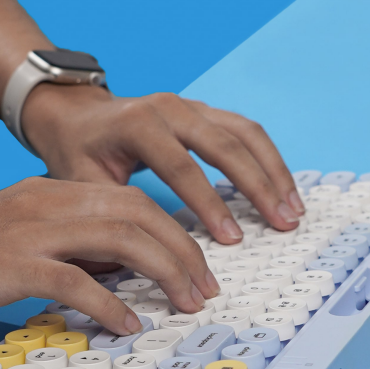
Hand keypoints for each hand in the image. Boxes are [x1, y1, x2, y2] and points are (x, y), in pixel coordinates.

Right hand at [0, 176, 218, 346]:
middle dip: (182, 251)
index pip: (128, 202)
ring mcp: (22, 231)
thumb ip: (69, 255)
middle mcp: (40, 203)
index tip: (198, 270)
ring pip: (117, 237)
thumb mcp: (18, 251)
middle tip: (205, 291)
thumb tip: (121, 277)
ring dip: (162, 272)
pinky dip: (109, 304)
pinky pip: (74, 280)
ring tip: (184, 305)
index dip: (173, 234)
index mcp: (45, 195)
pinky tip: (127, 325)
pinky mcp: (4, 266)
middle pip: (135, 213)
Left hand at [21, 85, 304, 244]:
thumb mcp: (80, 183)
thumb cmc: (78, 153)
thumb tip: (134, 262)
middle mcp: (170, 108)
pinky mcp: (206, 113)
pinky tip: (283, 189)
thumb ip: (110, 214)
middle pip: (226, 144)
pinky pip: (246, 132)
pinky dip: (268, 160)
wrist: (76, 115)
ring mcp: (192, 106)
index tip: (231, 239)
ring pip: (245, 133)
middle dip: (258, 187)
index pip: (181, 166)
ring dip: (273, 172)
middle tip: (281, 223)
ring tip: (293, 209)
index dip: (209, 204)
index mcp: (137, 124)